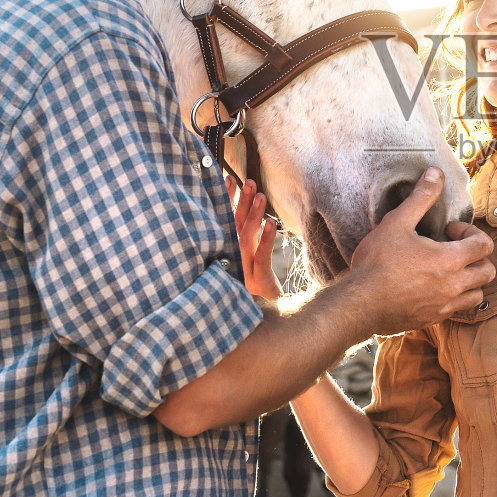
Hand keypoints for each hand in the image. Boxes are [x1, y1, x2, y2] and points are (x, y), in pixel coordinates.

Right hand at [228, 176, 281, 300]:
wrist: (261, 318)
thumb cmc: (251, 287)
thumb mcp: (245, 260)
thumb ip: (240, 236)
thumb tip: (245, 207)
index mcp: (226, 251)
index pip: (225, 220)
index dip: (227, 199)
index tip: (228, 178)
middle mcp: (231, 259)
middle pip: (235, 225)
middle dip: (241, 202)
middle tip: (248, 181)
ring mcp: (243, 270)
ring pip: (246, 237)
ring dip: (253, 215)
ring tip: (260, 195)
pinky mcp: (259, 280)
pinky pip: (262, 255)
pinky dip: (266, 238)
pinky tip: (271, 223)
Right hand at [340, 167, 494, 335]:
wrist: (359, 304)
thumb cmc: (377, 262)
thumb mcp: (397, 222)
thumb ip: (421, 197)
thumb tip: (435, 172)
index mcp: (449, 261)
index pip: (485, 245)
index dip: (471, 232)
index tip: (449, 230)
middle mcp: (453, 286)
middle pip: (488, 271)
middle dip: (476, 256)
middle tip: (453, 249)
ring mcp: (444, 306)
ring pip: (477, 294)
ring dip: (470, 279)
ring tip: (448, 269)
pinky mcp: (432, 320)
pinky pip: (457, 310)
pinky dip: (455, 297)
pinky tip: (434, 287)